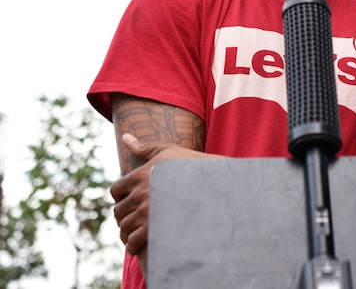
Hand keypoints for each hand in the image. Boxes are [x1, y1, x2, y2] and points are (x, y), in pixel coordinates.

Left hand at [110, 133, 217, 274]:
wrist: (214, 183)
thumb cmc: (191, 165)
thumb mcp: (167, 151)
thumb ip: (144, 147)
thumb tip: (125, 136)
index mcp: (139, 175)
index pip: (116, 190)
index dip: (120, 196)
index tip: (129, 199)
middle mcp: (140, 194)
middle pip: (118, 210)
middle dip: (123, 214)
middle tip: (132, 217)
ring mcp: (147, 211)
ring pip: (124, 226)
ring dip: (126, 230)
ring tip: (135, 230)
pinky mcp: (155, 227)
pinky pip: (133, 240)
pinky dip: (132, 243)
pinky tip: (138, 242)